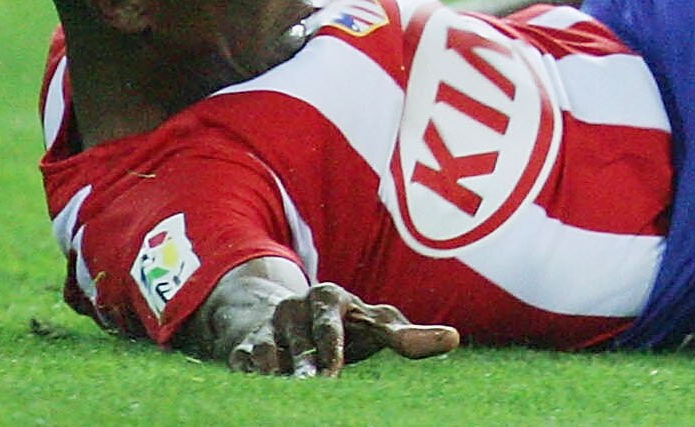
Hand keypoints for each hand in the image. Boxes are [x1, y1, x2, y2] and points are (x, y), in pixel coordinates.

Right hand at [225, 285, 456, 377]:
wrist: (278, 315)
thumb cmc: (342, 325)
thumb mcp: (373, 324)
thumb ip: (408, 336)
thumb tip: (454, 339)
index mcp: (329, 297)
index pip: (332, 326)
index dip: (332, 350)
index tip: (332, 375)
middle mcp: (294, 307)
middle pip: (301, 346)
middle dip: (303, 368)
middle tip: (314, 387)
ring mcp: (265, 327)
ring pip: (268, 358)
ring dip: (275, 375)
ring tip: (288, 394)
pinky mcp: (241, 348)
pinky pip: (241, 366)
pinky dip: (248, 380)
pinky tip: (259, 396)